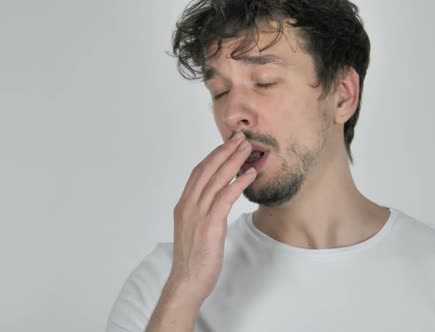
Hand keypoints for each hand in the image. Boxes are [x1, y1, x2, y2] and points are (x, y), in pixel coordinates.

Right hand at [168, 131, 255, 302]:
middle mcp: (188, 205)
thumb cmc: (193, 260)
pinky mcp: (210, 224)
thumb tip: (216, 200)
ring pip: (217, 179)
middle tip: (240, 138)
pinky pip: (225, 197)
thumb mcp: (195, 229)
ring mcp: (198, 214)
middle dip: (225, 151)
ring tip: (248, 149)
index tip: (227, 144)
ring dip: (234, 161)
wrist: (186, 281)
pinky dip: (238, 182)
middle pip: (208, 169)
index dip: (214, 155)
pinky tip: (249, 174)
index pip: (199, 172)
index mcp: (184, 205)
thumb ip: (203, 212)